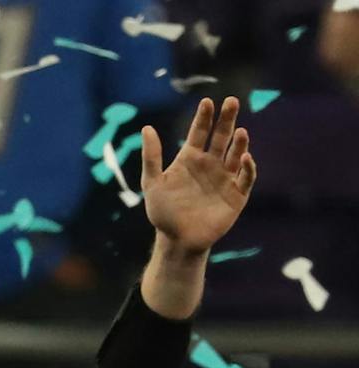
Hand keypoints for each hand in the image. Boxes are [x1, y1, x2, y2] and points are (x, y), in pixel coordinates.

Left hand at [141, 96, 256, 256]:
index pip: (200, 132)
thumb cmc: (163, 213)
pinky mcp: (236, 194)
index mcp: (190, 159)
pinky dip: (247, 168)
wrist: (177, 240)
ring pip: (236, 154)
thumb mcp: (152, 183)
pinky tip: (244, 158)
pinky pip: (245, 178)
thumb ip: (151, 157)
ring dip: (239, 142)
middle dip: (227, 119)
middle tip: (230, 101)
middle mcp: (210, 164)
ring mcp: (225, 178)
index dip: (204, 117)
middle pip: (221, 137)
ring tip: (239, 131)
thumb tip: (147, 127)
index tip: (206, 102)